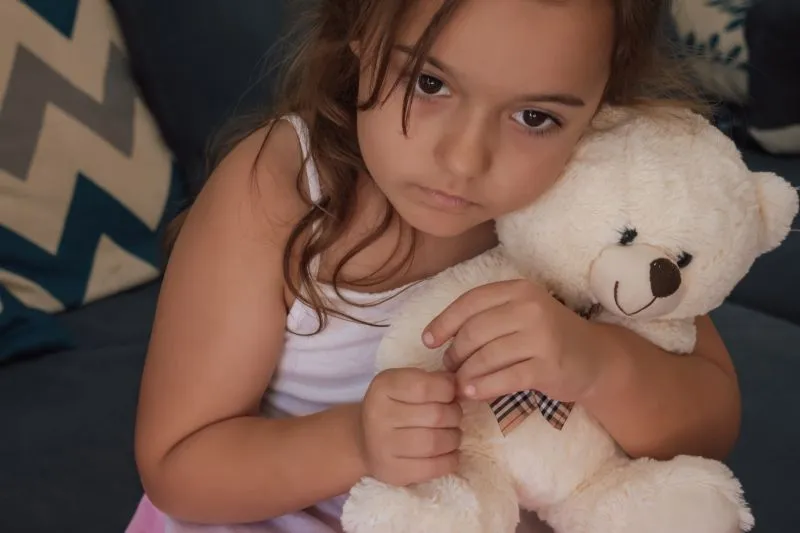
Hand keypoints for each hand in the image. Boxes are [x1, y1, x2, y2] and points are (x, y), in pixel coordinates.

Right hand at [359, 368, 462, 485]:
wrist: (365, 440)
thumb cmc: (393, 406)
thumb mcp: (404, 383)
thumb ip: (431, 381)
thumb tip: (461, 387)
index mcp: (383, 387)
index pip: (426, 386)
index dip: (448, 390)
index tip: (450, 394)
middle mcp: (379, 416)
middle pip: (436, 415)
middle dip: (455, 415)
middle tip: (454, 416)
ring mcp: (383, 447)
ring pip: (436, 443)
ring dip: (454, 438)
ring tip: (452, 434)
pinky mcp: (393, 472)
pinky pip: (433, 468)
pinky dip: (450, 460)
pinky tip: (449, 453)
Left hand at [422, 279, 607, 401]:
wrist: (595, 359)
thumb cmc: (548, 337)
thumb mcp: (520, 315)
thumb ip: (486, 318)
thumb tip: (438, 337)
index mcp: (518, 290)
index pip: (469, 302)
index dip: (443, 322)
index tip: (428, 341)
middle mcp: (530, 308)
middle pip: (473, 331)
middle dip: (454, 353)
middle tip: (449, 368)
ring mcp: (541, 336)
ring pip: (485, 357)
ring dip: (465, 374)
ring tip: (459, 384)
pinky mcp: (547, 366)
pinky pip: (503, 378)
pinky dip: (482, 388)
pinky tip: (472, 394)